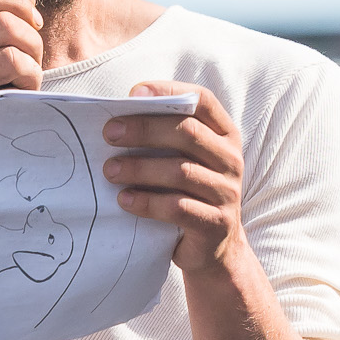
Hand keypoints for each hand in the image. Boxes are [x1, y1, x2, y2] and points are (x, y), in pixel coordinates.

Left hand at [105, 83, 247, 271]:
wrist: (215, 248)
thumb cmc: (189, 194)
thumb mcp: (185, 160)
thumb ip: (166, 139)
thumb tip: (119, 120)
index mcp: (225, 135)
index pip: (203, 101)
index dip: (170, 91)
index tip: (133, 94)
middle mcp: (231, 159)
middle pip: (188, 133)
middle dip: (145, 129)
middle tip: (109, 133)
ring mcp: (227, 192)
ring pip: (181, 171)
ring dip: (140, 168)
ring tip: (110, 170)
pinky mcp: (216, 223)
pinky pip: (178, 207)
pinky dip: (147, 202)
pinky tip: (124, 200)